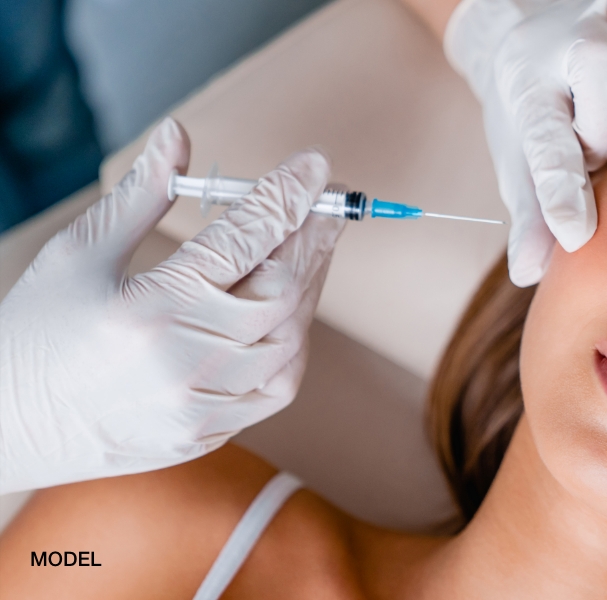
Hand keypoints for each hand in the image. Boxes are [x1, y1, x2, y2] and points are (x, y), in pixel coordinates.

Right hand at [0, 118, 343, 492]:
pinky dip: (293, 342)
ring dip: (308, 287)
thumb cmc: (36, 334)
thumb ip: (140, 195)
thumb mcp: (77, 254)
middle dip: (312, 238)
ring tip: (310, 247)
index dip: (286, 196)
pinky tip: (289, 309)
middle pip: (281, 290)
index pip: (243, 239)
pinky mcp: (210, 433)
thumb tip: (178, 134)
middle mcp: (185, 361)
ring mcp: (202, 405)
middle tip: (328, 202)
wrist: (7, 430)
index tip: (314, 165)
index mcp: (151, 308)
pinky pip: (277, 386)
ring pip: (289, 339)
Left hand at [444, 0, 606, 285]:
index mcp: (529, 91)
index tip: (574, 232)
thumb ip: (531, 214)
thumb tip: (528, 272)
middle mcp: (566, 44)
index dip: (560, 192)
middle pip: (603, 76)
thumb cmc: (538, 108)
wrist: (535, 33)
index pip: (543, 145)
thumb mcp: (522, 158)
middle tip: (605, 137)